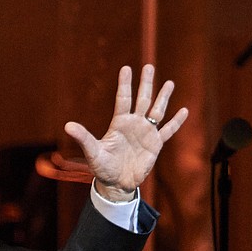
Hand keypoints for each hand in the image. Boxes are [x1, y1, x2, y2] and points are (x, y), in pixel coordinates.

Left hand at [64, 64, 188, 201]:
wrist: (116, 183)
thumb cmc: (102, 167)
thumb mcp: (92, 151)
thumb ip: (83, 137)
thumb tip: (67, 126)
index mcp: (119, 123)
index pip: (123, 99)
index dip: (125, 84)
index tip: (126, 68)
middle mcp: (134, 124)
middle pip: (142, 100)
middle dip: (146, 84)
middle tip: (148, 66)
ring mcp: (146, 133)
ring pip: (157, 111)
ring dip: (163, 98)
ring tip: (169, 83)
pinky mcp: (155, 144)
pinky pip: (168, 130)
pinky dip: (176, 122)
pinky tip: (184, 110)